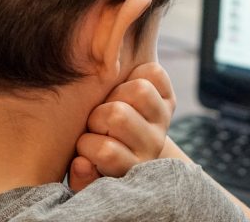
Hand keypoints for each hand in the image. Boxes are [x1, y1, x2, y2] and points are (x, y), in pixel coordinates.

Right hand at [69, 62, 175, 190]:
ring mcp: (162, 120)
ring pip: (139, 90)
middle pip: (118, 115)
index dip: (87, 145)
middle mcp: (152, 145)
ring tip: (109, 103)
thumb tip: (82, 163)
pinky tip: (125, 88)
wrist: (125, 142)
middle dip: (97, 115)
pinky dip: (137, 73)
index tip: (85, 146)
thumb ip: (81, 176)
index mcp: (131, 167)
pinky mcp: (168, 98)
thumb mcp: (87, 173)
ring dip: (116, 93)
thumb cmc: (96, 156)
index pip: (107, 152)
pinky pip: (154, 73)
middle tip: (96, 123)